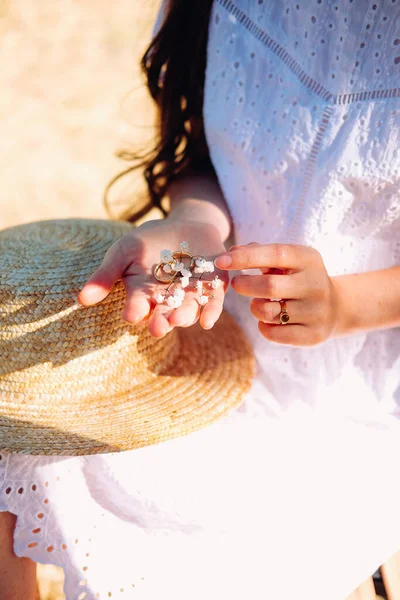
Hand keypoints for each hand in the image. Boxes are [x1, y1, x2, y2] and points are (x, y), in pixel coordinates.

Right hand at [77, 219, 227, 337]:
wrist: (184, 226)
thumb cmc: (147, 242)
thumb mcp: (124, 251)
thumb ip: (107, 275)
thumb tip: (81, 299)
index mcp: (143, 295)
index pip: (137, 307)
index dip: (135, 311)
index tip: (132, 314)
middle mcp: (167, 302)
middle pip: (163, 316)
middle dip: (160, 322)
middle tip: (157, 328)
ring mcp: (191, 296)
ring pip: (187, 311)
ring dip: (184, 317)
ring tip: (179, 319)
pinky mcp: (213, 289)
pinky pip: (212, 303)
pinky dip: (211, 312)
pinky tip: (208, 321)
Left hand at [215, 243, 340, 345]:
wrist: (337, 307)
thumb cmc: (299, 278)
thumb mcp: (288, 261)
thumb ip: (260, 254)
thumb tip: (232, 252)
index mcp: (309, 260)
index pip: (275, 254)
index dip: (246, 257)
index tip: (221, 261)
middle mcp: (316, 285)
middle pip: (269, 286)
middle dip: (245, 285)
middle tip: (236, 284)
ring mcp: (316, 312)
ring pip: (269, 312)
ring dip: (255, 307)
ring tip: (259, 302)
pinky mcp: (313, 335)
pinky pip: (274, 334)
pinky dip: (263, 326)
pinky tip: (268, 320)